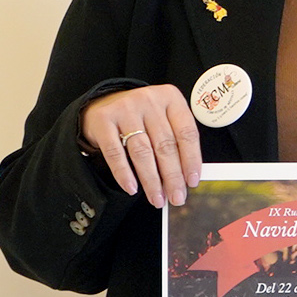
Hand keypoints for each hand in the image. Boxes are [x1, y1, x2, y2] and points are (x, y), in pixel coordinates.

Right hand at [81, 84, 203, 204]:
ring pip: (142, 151)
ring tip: (157, 198)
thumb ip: (176, 141)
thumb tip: (185, 178)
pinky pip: (115, 153)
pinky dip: (124, 173)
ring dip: (151, 180)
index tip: (192, 182)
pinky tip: (132, 188)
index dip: (191, 160)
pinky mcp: (103, 120)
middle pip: (165, 145)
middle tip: (176, 197)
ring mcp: (125, 108)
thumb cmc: (142, 116)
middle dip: (172, 176)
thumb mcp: (164, 119)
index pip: (186, 132)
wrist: (105, 103)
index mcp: (170, 98)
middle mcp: (149, 100)